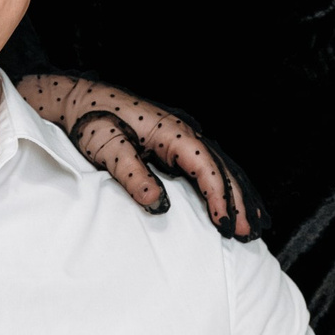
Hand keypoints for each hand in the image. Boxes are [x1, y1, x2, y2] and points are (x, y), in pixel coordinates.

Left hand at [16, 73, 261, 238]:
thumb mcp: (107, 147)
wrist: (80, 100)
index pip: (205, 166)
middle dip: (237, 202)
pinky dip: (226, 186)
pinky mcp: (175, 146)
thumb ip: (132, 175)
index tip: (224, 224)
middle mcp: (184, 133)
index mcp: (171, 131)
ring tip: (255, 225)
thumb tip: (158, 204)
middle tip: (247, 234)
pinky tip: (236, 203)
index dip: (218, 196)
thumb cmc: (92, 120)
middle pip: (221, 169)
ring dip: (239, 195)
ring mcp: (181, 138)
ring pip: (221, 167)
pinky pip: (209, 167)